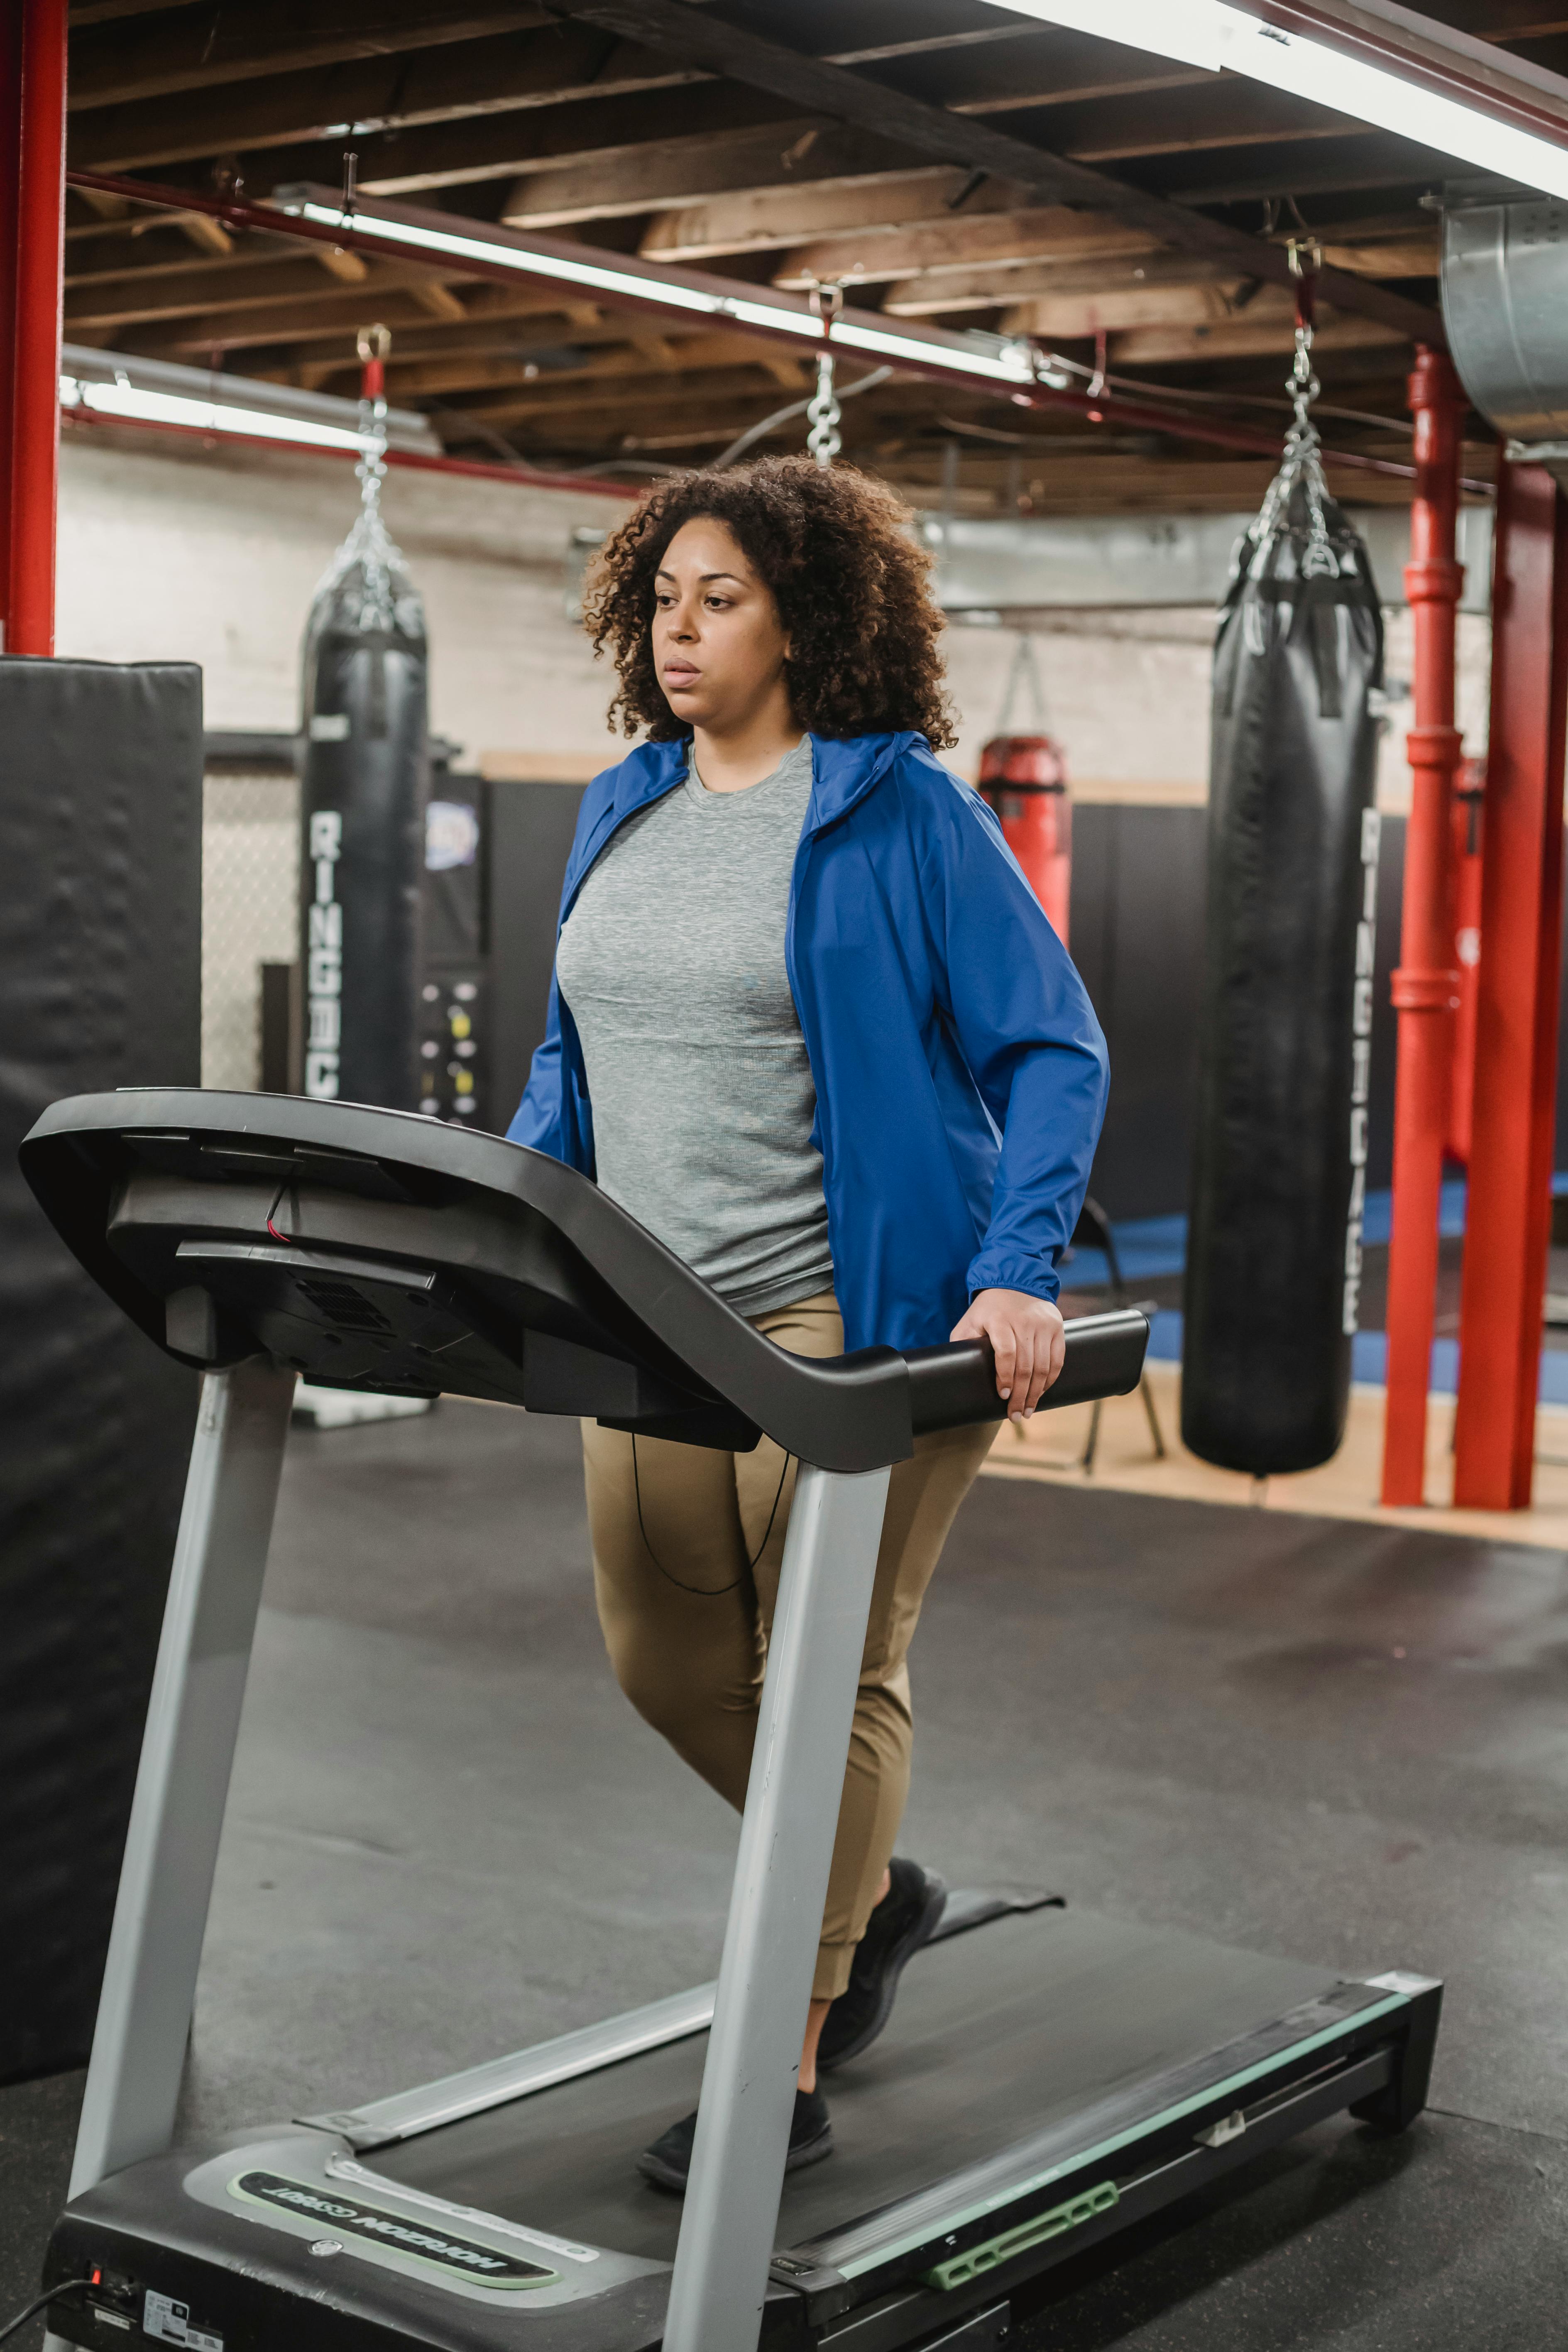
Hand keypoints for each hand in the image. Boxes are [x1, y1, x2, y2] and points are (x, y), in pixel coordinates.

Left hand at [950, 1288, 1064, 1421]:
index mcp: (999, 1319)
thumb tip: (958, 1372)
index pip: (1006, 1354)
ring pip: (1043, 1366)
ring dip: (1036, 1393)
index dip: (1005, 1378)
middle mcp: (1024, 1321)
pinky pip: (1057, 1359)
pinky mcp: (1057, 1327)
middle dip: (1021, 1395)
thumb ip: (963, 1343)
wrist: (1015, 1283)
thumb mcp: (970, 1321)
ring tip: (1028, 1410)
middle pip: (1026, 1366)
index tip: (1003, 1396)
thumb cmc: (988, 1309)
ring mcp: (1043, 1324)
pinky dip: (1050, 1379)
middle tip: (1016, 1415)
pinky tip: (1041, 1392)